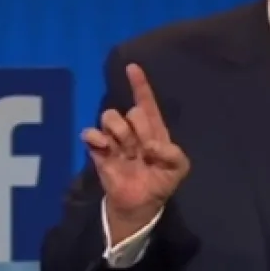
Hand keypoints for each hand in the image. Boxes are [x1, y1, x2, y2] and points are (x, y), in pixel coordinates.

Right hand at [82, 63, 189, 239]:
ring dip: (120, 134)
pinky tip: (106, 148)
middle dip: (138, 129)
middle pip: (131, 111)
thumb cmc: (161, 180)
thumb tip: (150, 145)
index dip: (140, 84)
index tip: (132, 67)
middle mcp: (133, 128)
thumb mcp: (178, 168)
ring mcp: (115, 138)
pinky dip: (96, 137)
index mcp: (153, 127)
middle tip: (142, 151)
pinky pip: (91, 133)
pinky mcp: (99, 150)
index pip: (146, 101)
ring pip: (110, 117)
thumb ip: (173, 154)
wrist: (141, 203)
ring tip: (126, 153)